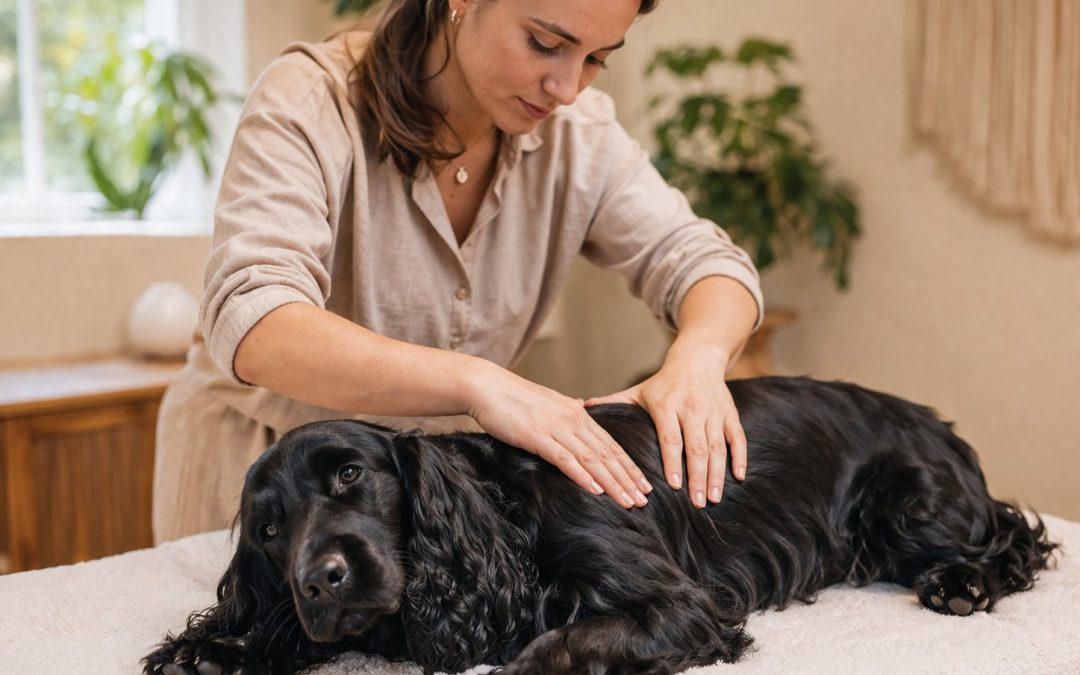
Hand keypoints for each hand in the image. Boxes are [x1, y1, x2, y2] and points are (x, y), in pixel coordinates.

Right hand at [465, 363, 651, 508]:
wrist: (487, 387)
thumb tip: (580, 407)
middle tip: (644, 499)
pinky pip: (565, 459)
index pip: (610, 444)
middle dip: (628, 479)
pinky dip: (582, 476)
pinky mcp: (537, 436)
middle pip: (607, 454)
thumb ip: (566, 408)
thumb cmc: (513, 397)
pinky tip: (596, 491)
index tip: (643, 484)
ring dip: (612, 483)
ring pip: (592, 459)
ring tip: (628, 501)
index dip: (629, 466)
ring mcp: (556, 428)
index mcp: (577, 414)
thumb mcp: (547, 403)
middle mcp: (572, 420)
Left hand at [586, 343, 745, 508]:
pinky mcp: (730, 414)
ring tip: (713, 498)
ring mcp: (713, 412)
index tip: (673, 485)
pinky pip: (737, 438)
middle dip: (698, 477)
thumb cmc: (664, 383)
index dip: (672, 461)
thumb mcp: (639, 390)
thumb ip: (614, 401)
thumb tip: (582, 407)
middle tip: (697, 503)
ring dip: (717, 474)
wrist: (698, 359)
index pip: (670, 437)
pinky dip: (740, 458)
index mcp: (667, 405)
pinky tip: (738, 478)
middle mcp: (692, 409)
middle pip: (696, 447)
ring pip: (717, 447)